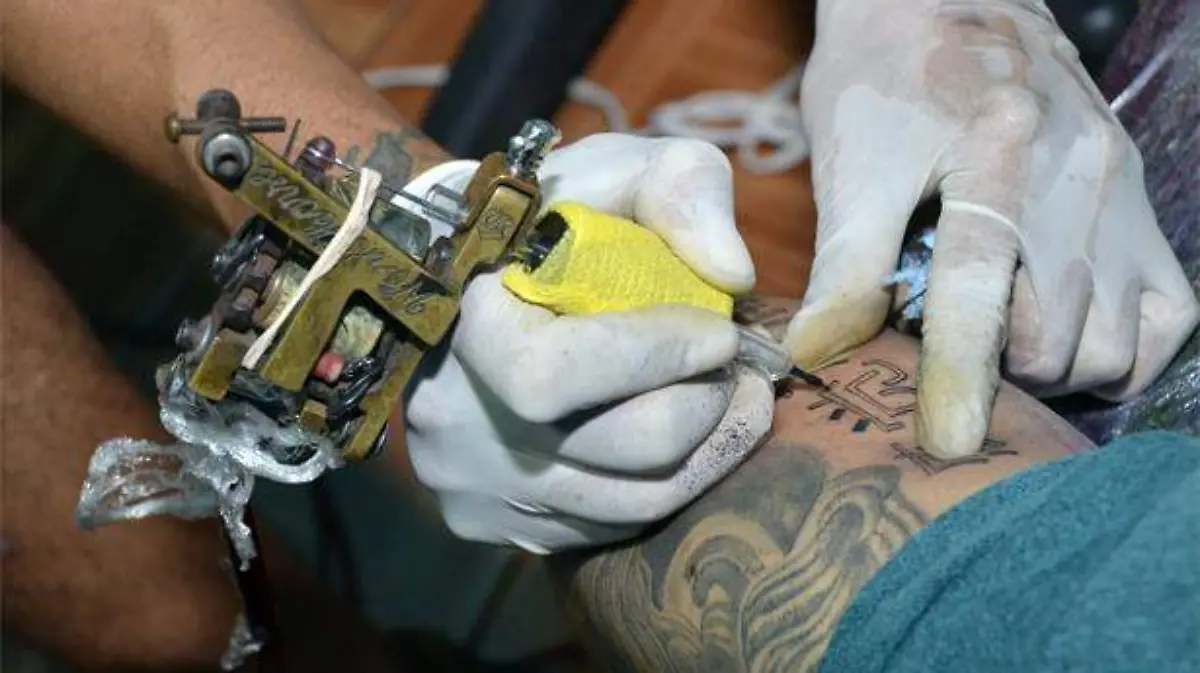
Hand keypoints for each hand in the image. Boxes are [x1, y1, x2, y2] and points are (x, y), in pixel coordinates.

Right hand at [403, 134, 773, 552]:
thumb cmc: (546, 216)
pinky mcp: (494, 520)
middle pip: (615, 450)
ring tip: (730, 398)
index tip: (719, 330)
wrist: (459, 271)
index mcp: (461, 327)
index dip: (656, 357)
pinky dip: (661, 483)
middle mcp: (452, 421)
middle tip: (736, 369)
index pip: (554, 375)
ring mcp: (471, 481)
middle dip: (703, 408)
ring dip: (706, 452)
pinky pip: (605, 526)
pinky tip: (681, 434)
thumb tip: (733, 276)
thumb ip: (678, 188)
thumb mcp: (612, 167)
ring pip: (626, 502)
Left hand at [787, 0, 1198, 457]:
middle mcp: (1075, 176)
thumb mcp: (852, 161)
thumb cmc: (885, 78)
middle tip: (950, 348)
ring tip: (1001, 338)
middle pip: (1057, 338)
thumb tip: (816, 355)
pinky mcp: (1144, 202)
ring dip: (1055, 369)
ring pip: (1118, 344)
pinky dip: (1121, 349)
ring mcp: (1122, 193)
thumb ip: (845, 261)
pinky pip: (1171, 314)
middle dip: (997, 372)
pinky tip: (1063, 333)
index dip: (960, 377)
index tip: (947, 444)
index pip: (978, 289)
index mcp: (991, 154)